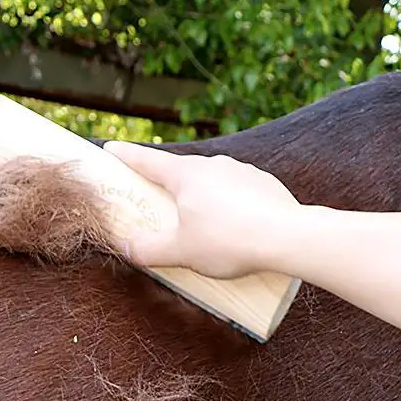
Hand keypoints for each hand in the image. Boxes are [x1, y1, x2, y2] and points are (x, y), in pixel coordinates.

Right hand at [102, 141, 300, 278]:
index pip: (147, 161)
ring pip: (211, 182)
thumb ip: (147, 250)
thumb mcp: (179, 252)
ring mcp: (242, 172)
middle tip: (158, 202)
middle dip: (167, 185)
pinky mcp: (265, 184)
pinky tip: (234, 229)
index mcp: (186, 175)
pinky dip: (229, 206)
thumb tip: (125, 248)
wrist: (289, 238)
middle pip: (180, 171)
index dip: (125, 156)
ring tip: (203, 227)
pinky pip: (237, 192)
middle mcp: (213, 165)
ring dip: (201, 198)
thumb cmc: (230, 241)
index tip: (111, 147)